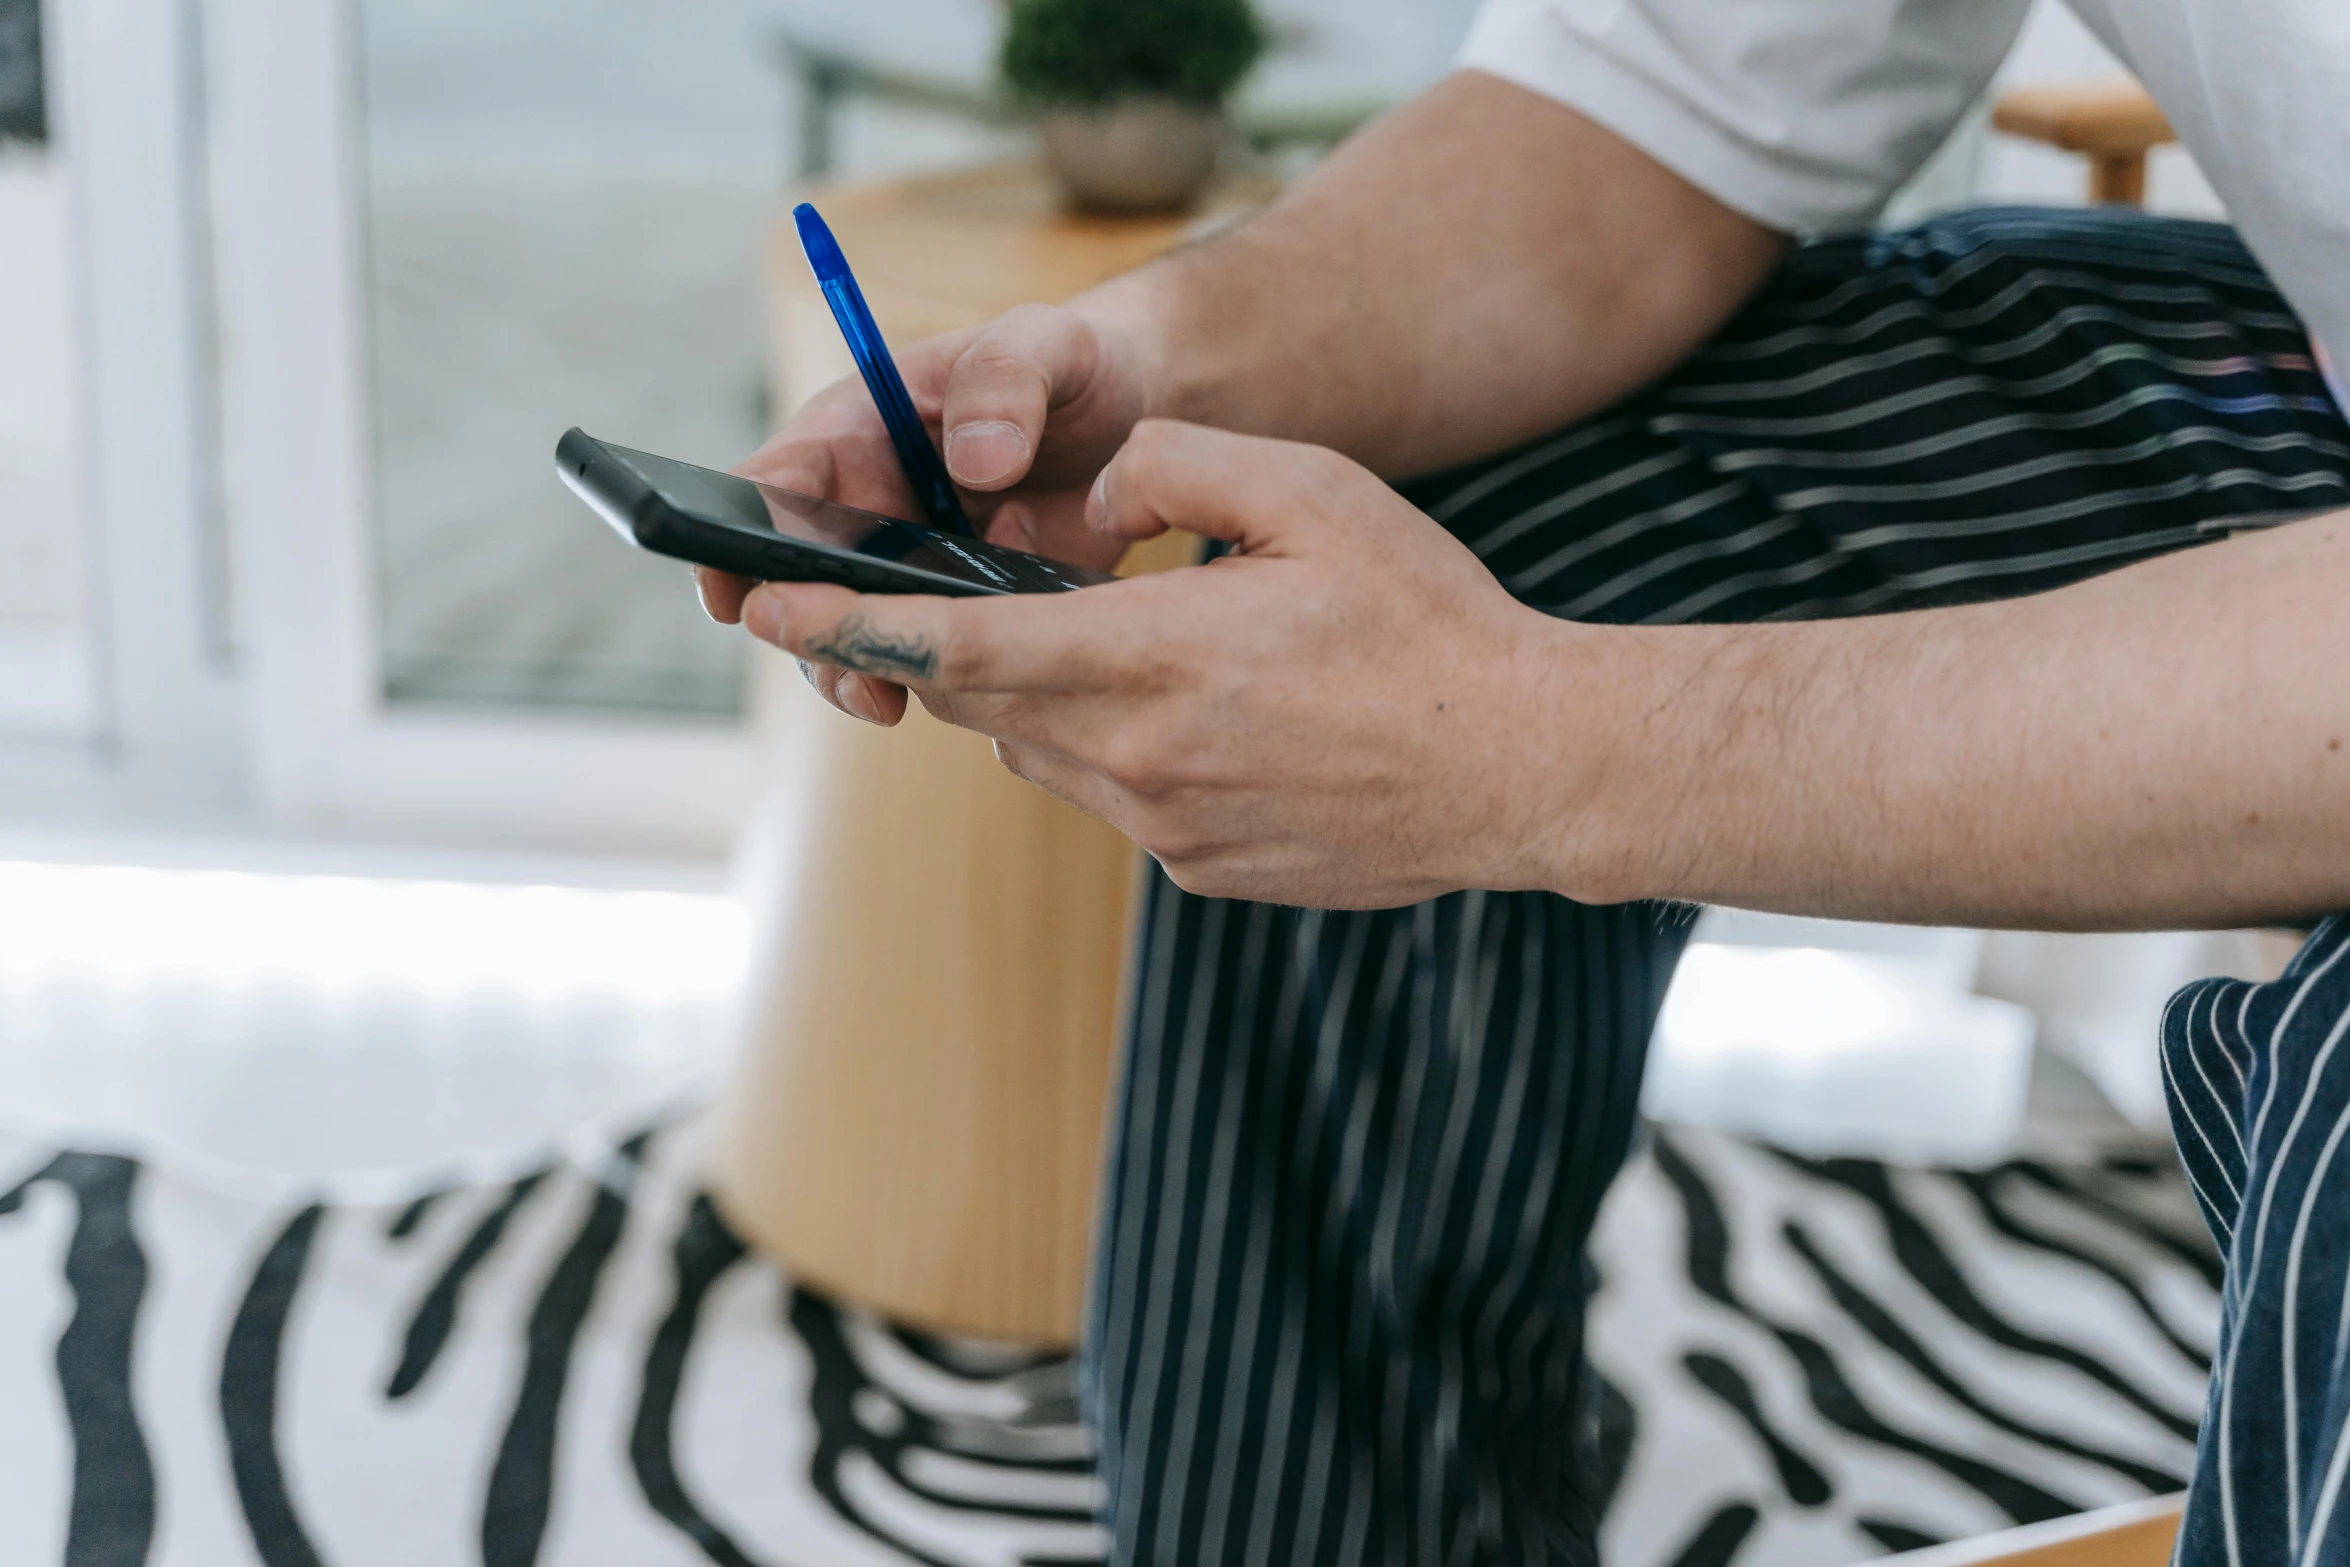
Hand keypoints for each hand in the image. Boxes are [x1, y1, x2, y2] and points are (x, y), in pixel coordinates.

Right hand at [699, 303, 1156, 725]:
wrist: (1134, 414)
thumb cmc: (1070, 360)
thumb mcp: (1045, 342)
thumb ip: (1006, 380)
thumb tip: (977, 462)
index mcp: (860, 431)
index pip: (772, 482)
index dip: (733, 534)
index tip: (729, 585)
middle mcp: (869, 509)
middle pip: (797, 581)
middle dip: (800, 628)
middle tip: (832, 660)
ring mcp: (913, 570)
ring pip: (854, 634)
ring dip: (856, 669)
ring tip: (885, 698)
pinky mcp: (966, 614)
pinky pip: (931, 658)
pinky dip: (935, 681)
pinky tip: (964, 694)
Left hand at [737, 421, 1617, 908]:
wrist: (1527, 768)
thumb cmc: (1430, 621)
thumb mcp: (1311, 491)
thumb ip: (1173, 469)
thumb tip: (1088, 503)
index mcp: (1152, 659)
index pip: (956, 642)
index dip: (853, 620)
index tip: (774, 604)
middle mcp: (1137, 759)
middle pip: (982, 699)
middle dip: (950, 643)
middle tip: (941, 593)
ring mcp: (1166, 828)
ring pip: (1040, 753)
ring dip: (1040, 695)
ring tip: (1123, 644)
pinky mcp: (1198, 870)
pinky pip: (1109, 798)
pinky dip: (1112, 747)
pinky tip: (1201, 714)